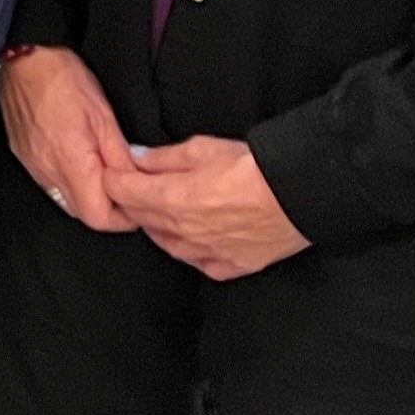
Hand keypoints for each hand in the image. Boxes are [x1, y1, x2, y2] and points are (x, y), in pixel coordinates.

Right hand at [0, 44, 137, 231]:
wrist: (24, 59)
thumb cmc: (64, 79)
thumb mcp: (105, 117)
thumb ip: (120, 157)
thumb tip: (135, 183)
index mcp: (72, 162)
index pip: (98, 217)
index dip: (122, 217)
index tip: (136, 203)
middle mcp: (48, 171)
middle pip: (82, 213)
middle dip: (106, 207)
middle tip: (124, 185)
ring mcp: (33, 166)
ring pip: (65, 199)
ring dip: (87, 193)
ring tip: (102, 168)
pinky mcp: (24, 157)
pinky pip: (50, 182)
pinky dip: (68, 179)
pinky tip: (78, 158)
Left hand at [116, 135, 309, 279]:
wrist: (301, 196)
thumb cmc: (255, 168)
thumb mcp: (203, 148)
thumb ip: (163, 157)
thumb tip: (136, 158)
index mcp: (171, 200)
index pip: (121, 193)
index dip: (113, 180)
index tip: (113, 172)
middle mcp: (182, 232)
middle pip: (139, 218)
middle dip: (132, 200)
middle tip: (137, 185)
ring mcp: (204, 253)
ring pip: (163, 241)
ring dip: (157, 224)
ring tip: (167, 205)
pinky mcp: (227, 266)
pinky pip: (195, 260)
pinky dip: (187, 246)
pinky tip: (194, 232)